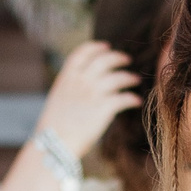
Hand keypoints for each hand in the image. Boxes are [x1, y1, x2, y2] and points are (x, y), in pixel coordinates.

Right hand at [34, 41, 141, 157]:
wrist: (55, 145)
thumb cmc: (54, 128)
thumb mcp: (58, 100)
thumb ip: (71, 89)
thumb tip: (84, 86)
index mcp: (66, 78)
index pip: (82, 52)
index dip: (96, 47)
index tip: (105, 45)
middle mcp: (81, 82)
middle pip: (104, 60)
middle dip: (117, 57)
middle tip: (127, 60)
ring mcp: (94, 94)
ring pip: (118, 77)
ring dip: (129, 77)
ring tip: (135, 80)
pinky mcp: (105, 108)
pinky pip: (124, 98)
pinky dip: (132, 99)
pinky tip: (136, 101)